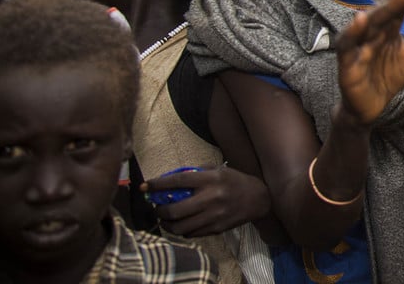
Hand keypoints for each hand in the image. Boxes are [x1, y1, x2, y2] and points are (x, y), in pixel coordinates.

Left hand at [143, 165, 270, 236]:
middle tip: (156, 208)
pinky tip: (180, 224)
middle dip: (159, 210)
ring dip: (167, 224)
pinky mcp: (216, 229)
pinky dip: (180, 230)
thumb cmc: (234, 181)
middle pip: (175, 209)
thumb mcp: (218, 170)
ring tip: (164, 219)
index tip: (145, 186)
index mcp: (211, 179)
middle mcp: (211, 198)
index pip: (179, 181)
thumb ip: (196, 173)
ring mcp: (214, 216)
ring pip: (180, 226)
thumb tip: (169, 180)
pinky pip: (190, 233)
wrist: (258, 199)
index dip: (158, 184)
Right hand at [336, 0, 403, 123]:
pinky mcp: (347, 62)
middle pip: (390, 7)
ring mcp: (359, 43)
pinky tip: (361, 20)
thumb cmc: (390, 74)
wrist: (371, 108)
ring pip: (371, 21)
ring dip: (385, 6)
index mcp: (390, 23)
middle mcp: (374, 28)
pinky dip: (353, 32)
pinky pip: (347, 45)